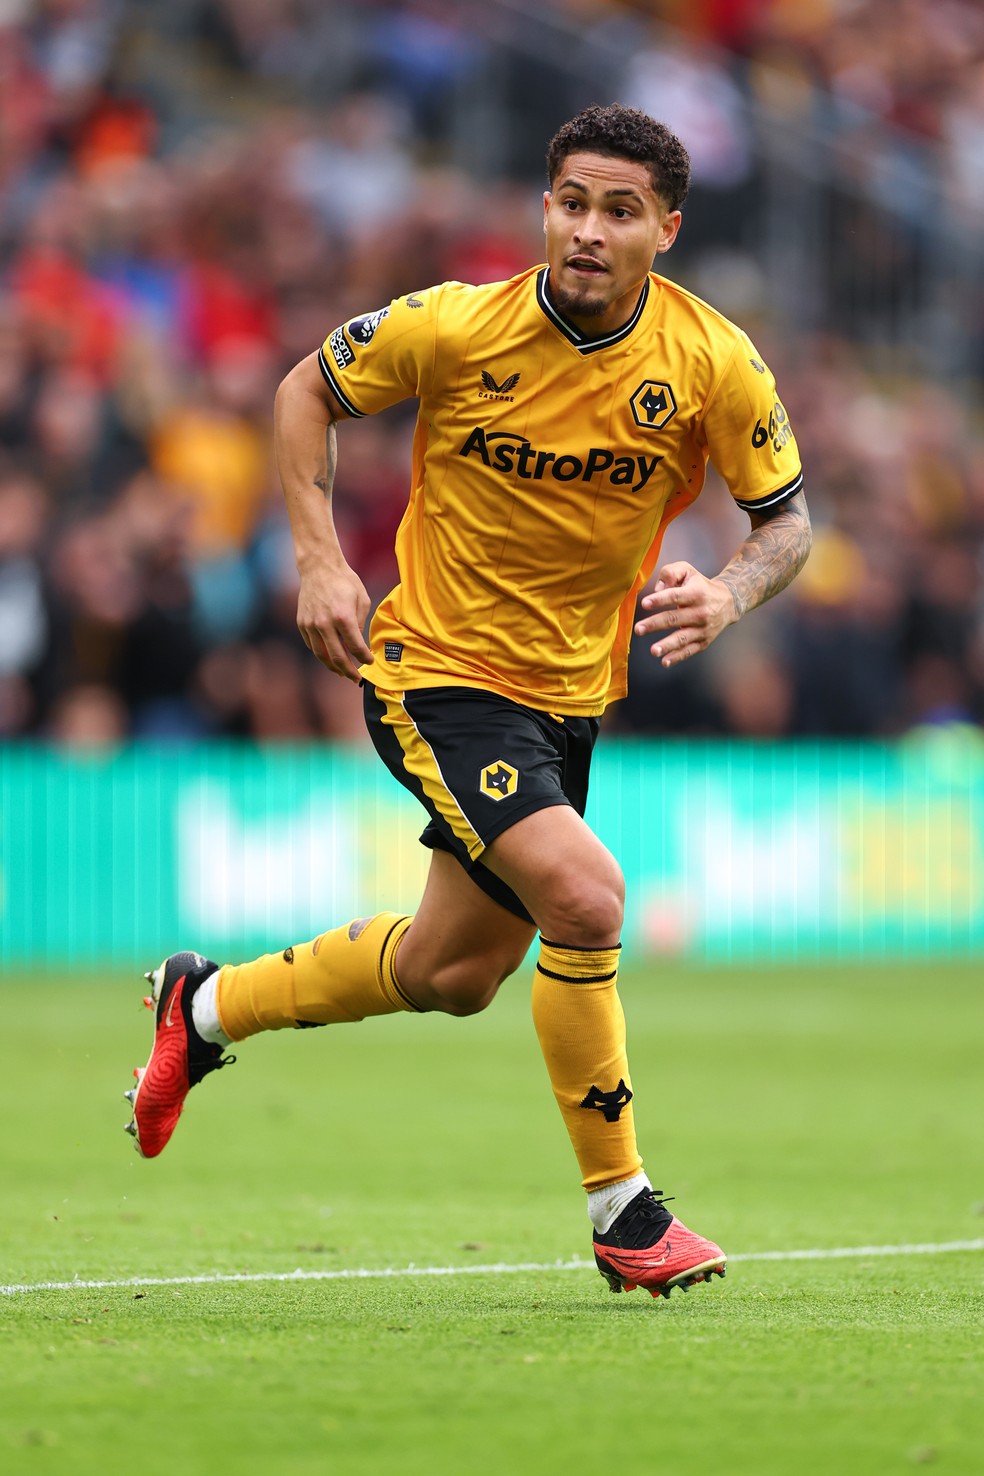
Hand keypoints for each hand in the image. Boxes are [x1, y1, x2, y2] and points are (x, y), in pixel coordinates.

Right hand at [296, 560, 372, 681]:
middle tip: (356, 679)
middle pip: (337, 657)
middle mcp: (325, 623)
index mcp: (343, 617)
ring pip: (321, 655)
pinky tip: (329, 657)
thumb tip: (357, 644)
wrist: (319, 567)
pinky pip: (312, 645)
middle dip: (349, 671)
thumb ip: (360, 624)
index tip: (370, 662)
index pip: (355, 647)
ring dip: (333, 667)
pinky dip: (321, 654)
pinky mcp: (302, 623)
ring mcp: (311, 624)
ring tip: (342, 672)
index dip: (364, 658)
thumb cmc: (345, 581)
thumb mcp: (361, 600)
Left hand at [634, 562, 736, 667]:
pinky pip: (690, 650)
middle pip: (674, 618)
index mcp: (695, 593)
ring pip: (683, 638)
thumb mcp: (688, 571)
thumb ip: (671, 573)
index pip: (675, 596)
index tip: (644, 604)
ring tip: (653, 651)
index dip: (660, 600)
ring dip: (667, 645)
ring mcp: (703, 628)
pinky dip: (678, 657)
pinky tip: (664, 662)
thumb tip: (657, 589)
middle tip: (638, 629)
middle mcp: (701, 612)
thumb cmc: (699, 585)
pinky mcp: (704, 641)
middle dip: (655, 624)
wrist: (728, 602)